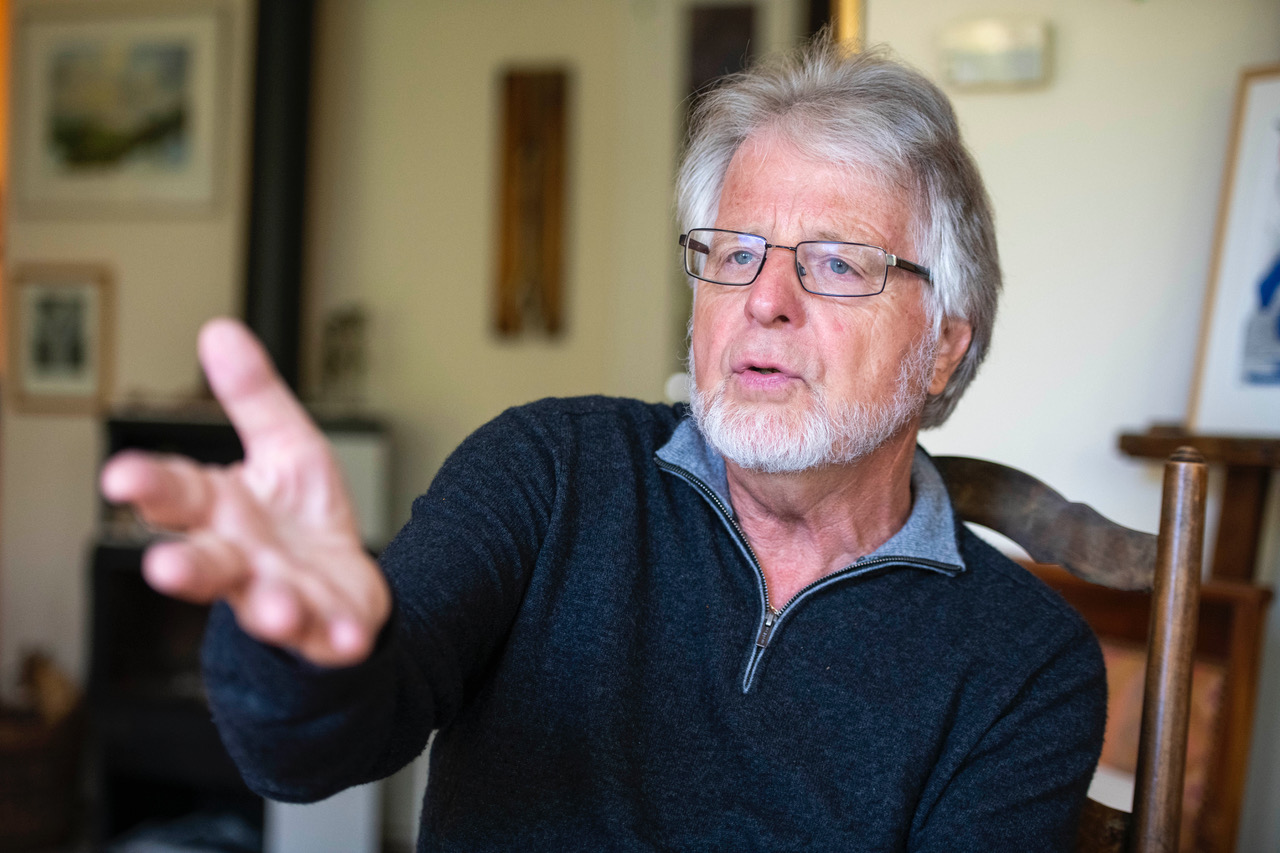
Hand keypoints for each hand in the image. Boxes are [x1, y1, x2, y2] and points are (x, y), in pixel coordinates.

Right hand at [100, 318, 390, 666]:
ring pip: (264, 607)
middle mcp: (243, 559)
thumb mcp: (285, 445)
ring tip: (276, 609)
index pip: (177, 493)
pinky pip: (330, 636)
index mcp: (223, 511)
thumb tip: (219, 329)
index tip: (120, 476)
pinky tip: (350, 638)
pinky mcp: (326, 628)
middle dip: (184, 567)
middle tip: (164, 569)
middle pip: (205, 563)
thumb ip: (254, 397)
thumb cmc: (299, 517)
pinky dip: (339, 638)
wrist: (341, 586)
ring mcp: (281, 597)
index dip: (149, 484)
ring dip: (269, 608)